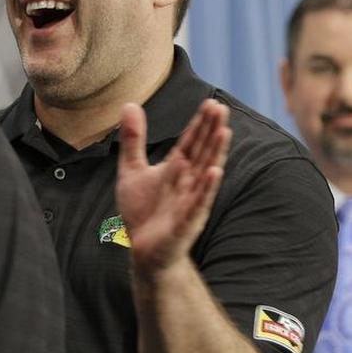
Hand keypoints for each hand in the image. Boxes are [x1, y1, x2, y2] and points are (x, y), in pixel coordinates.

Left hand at [116, 99, 230, 274]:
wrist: (144, 250)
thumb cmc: (143, 210)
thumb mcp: (132, 170)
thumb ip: (133, 140)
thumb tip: (129, 104)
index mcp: (177, 169)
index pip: (190, 142)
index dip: (199, 124)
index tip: (210, 102)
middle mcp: (188, 182)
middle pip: (201, 152)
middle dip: (210, 131)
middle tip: (220, 107)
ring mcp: (190, 201)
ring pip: (205, 173)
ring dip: (215, 153)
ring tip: (224, 131)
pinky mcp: (187, 221)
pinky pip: (199, 202)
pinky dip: (207, 188)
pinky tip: (215, 171)